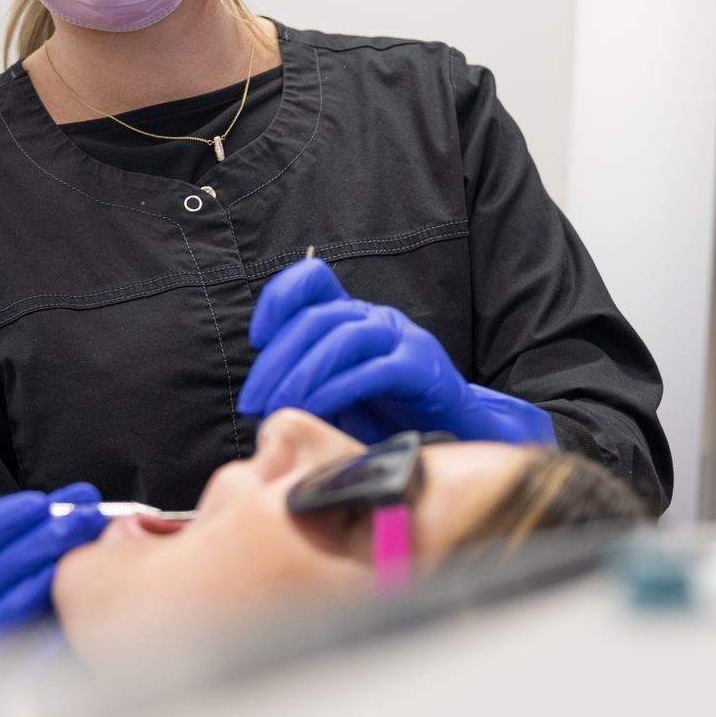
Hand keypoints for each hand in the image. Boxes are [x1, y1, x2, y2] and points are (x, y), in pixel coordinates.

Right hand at [0, 482, 106, 673]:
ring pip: (6, 612)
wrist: (7, 636)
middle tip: (81, 519)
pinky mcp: (3, 681)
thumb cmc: (12, 576)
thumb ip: (36, 520)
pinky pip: (33, 655)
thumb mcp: (10, 544)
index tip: (38, 503)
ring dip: (52, 578)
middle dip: (37, 544)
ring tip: (90, 554)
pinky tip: (93, 604)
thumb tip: (83, 500)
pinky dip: (62, 625)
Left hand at [239, 259, 553, 446]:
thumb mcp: (339, 396)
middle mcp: (377, 319)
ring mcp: (402, 339)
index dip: (279, 299)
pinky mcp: (421, 368)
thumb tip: (262, 396)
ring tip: (280, 407)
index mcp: (355, 317)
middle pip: (316, 317)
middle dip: (276, 360)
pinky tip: (315, 410)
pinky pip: (372, 370)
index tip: (258, 338)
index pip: (312, 281)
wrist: (461, 434)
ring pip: (341, 338)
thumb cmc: (394, 418)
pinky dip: (336, 389)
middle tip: (255, 400)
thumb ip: (307, 384)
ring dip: (301, 375)